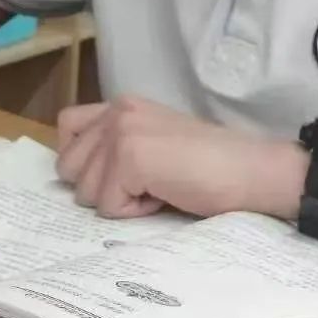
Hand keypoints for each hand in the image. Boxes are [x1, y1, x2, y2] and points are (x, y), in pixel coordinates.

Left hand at [54, 96, 306, 220]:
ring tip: (160, 187)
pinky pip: (108, 206)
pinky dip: (136, 212)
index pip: (67, 128)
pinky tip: (166, 195)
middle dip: (101, 187)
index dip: (84, 160)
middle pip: (68, 167)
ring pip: (84, 191)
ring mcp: (121, 131)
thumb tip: (78, 178)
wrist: (251, 171)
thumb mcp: (155, 144)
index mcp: (123, 105)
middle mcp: (117, 111)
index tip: (118, 175)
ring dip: (121, 201)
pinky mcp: (130, 157)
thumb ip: (117, 146)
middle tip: (148, 183)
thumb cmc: (211, 167)